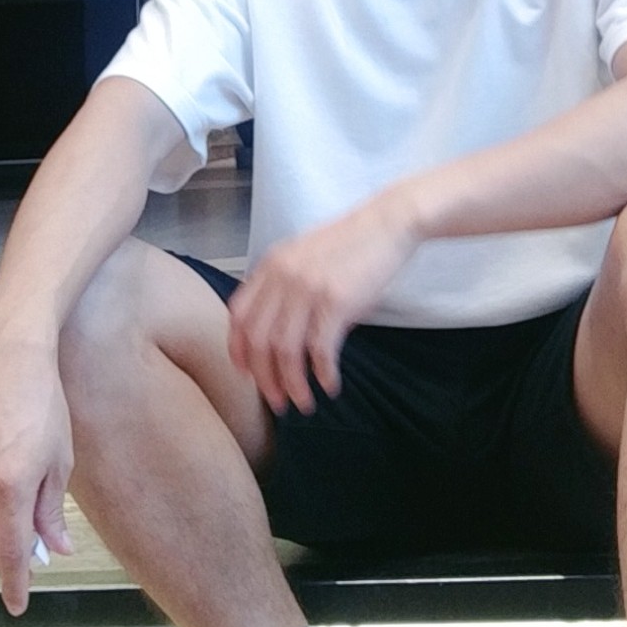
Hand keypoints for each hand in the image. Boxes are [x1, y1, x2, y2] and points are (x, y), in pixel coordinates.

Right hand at [0, 339, 74, 616]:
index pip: (11, 554)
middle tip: (26, 561)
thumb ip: (51, 512)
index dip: (15, 584)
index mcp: (12, 486)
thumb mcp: (59, 462)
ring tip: (0, 549)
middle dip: (6, 563)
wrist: (8, 363)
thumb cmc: (43, 408)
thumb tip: (55, 550)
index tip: (18, 605)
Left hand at [226, 193, 419, 415]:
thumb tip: (277, 333)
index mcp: (271, 264)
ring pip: (286, 351)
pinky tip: (330, 385)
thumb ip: (284, 285)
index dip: (238, 350)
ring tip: (303, 402)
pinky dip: (323, 373)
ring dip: (292, 384)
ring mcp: (308, 288)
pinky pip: (320, 350)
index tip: (247, 374)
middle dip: (264, 378)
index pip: (238, 315)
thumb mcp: (304, 255)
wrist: (388, 223)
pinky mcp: (336, 301)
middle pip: (258, 340)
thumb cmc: (351, 243)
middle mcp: (283, 276)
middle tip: (277, 401)